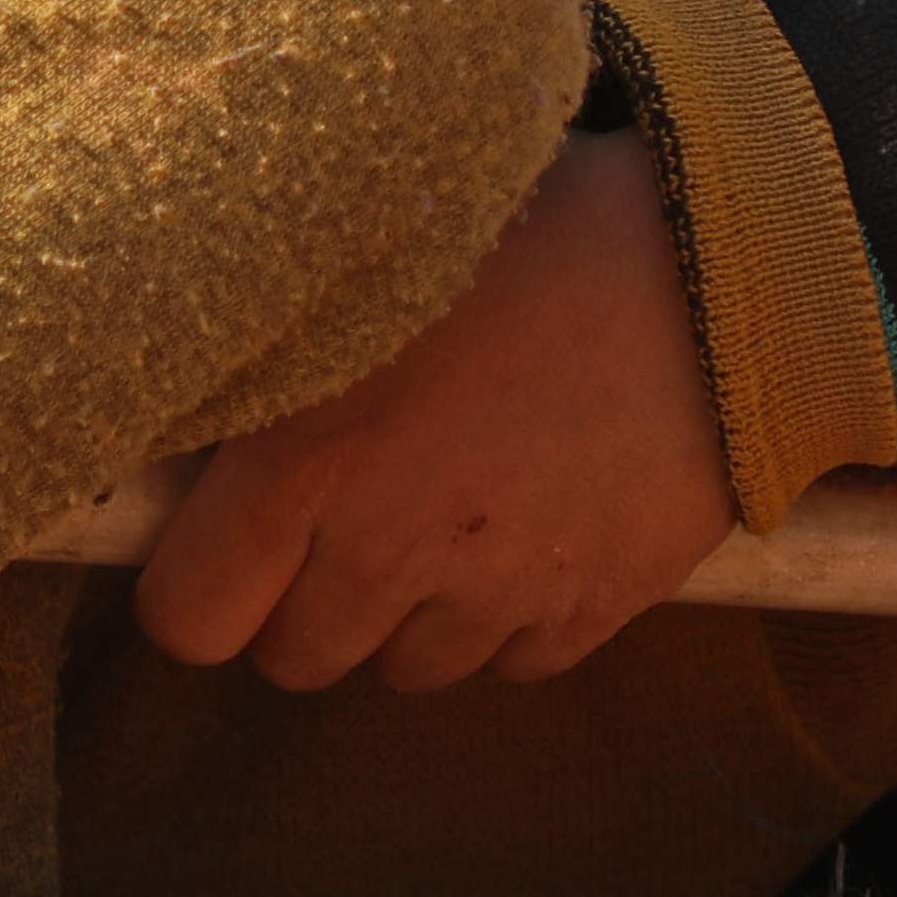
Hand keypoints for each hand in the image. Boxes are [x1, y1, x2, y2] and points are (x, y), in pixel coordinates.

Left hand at [136, 127, 734, 692]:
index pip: (188, 617)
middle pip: (294, 657)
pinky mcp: (592, 611)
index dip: (200, 582)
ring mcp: (496, 593)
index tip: (227, 534)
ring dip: (408, 610)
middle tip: (343, 507)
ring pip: (406, 667)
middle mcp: (388, 548)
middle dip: (303, 598)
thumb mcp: (358, 262)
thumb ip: (265, 357)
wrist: (721, 261)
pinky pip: (515, 662)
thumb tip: (175, 400)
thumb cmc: (526, 228)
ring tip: (448, 501)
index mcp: (305, 459)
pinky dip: (511, 614)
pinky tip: (531, 517)